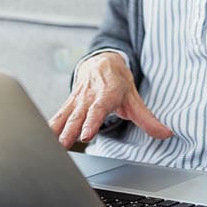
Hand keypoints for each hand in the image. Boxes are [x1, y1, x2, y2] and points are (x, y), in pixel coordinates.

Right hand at [49, 51, 171, 148]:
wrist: (102, 61)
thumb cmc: (118, 81)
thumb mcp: (135, 99)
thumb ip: (148, 119)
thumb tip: (166, 134)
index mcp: (107, 94)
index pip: (98, 109)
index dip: (92, 121)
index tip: (87, 134)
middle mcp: (89, 96)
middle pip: (79, 115)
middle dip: (71, 130)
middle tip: (63, 144)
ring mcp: (77, 100)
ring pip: (66, 115)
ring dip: (57, 130)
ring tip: (50, 145)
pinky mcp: (68, 103)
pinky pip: (58, 115)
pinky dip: (49, 126)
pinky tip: (40, 138)